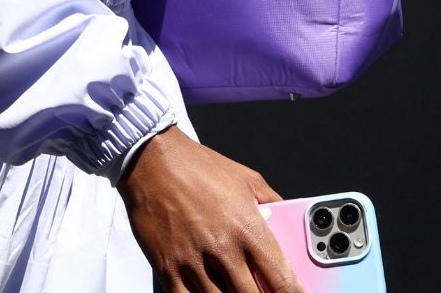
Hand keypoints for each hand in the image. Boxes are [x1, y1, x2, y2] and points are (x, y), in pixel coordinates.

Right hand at [119, 129, 302, 292]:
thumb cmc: (198, 167)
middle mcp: (223, 249)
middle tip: (260, 290)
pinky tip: (207, 292)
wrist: (152, 160)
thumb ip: (273, 203)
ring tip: (234, 288)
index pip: (280, 278)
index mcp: (248, 229)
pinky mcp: (168, 268)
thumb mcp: (248, 179)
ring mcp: (194, 262)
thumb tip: (288, 222)